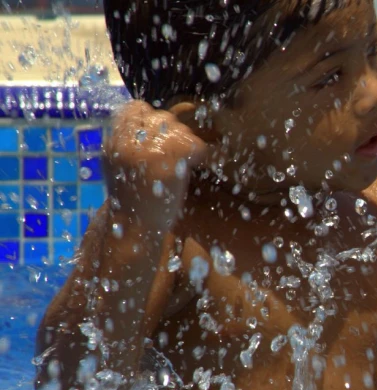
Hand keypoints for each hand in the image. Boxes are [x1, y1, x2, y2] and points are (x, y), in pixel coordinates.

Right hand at [103, 100, 206, 231]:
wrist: (134, 230)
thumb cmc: (134, 200)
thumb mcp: (122, 164)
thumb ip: (133, 141)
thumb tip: (160, 113)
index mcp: (114, 141)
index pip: (136, 108)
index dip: (152, 120)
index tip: (159, 139)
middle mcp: (128, 143)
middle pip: (162, 118)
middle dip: (172, 133)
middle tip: (174, 156)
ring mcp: (148, 152)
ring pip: (179, 129)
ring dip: (185, 143)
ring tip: (180, 165)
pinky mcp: (169, 164)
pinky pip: (195, 145)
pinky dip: (199, 154)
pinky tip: (192, 166)